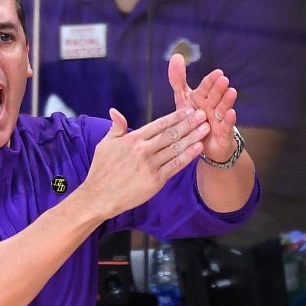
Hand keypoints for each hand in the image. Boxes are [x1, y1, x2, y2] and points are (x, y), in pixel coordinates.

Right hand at [82, 106, 209, 218]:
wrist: (99, 196)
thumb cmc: (101, 170)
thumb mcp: (104, 144)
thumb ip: (116, 127)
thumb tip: (115, 111)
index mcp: (132, 139)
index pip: (159, 124)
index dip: (176, 116)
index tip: (188, 109)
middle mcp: (143, 150)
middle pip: (171, 134)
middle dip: (189, 123)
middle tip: (203, 114)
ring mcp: (150, 166)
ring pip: (176, 148)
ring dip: (193, 137)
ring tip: (205, 128)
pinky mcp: (155, 180)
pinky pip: (175, 166)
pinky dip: (188, 156)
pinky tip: (198, 148)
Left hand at [168, 53, 237, 162]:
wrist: (202, 145)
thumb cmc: (193, 119)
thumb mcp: (183, 100)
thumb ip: (178, 81)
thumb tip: (176, 56)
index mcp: (201, 98)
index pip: (205, 87)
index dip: (210, 80)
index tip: (217, 72)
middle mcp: (211, 106)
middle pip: (214, 95)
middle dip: (218, 88)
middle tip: (223, 79)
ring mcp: (218, 118)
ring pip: (222, 108)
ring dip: (226, 100)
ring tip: (231, 91)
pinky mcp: (223, 132)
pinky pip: (226, 125)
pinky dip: (229, 119)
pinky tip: (231, 113)